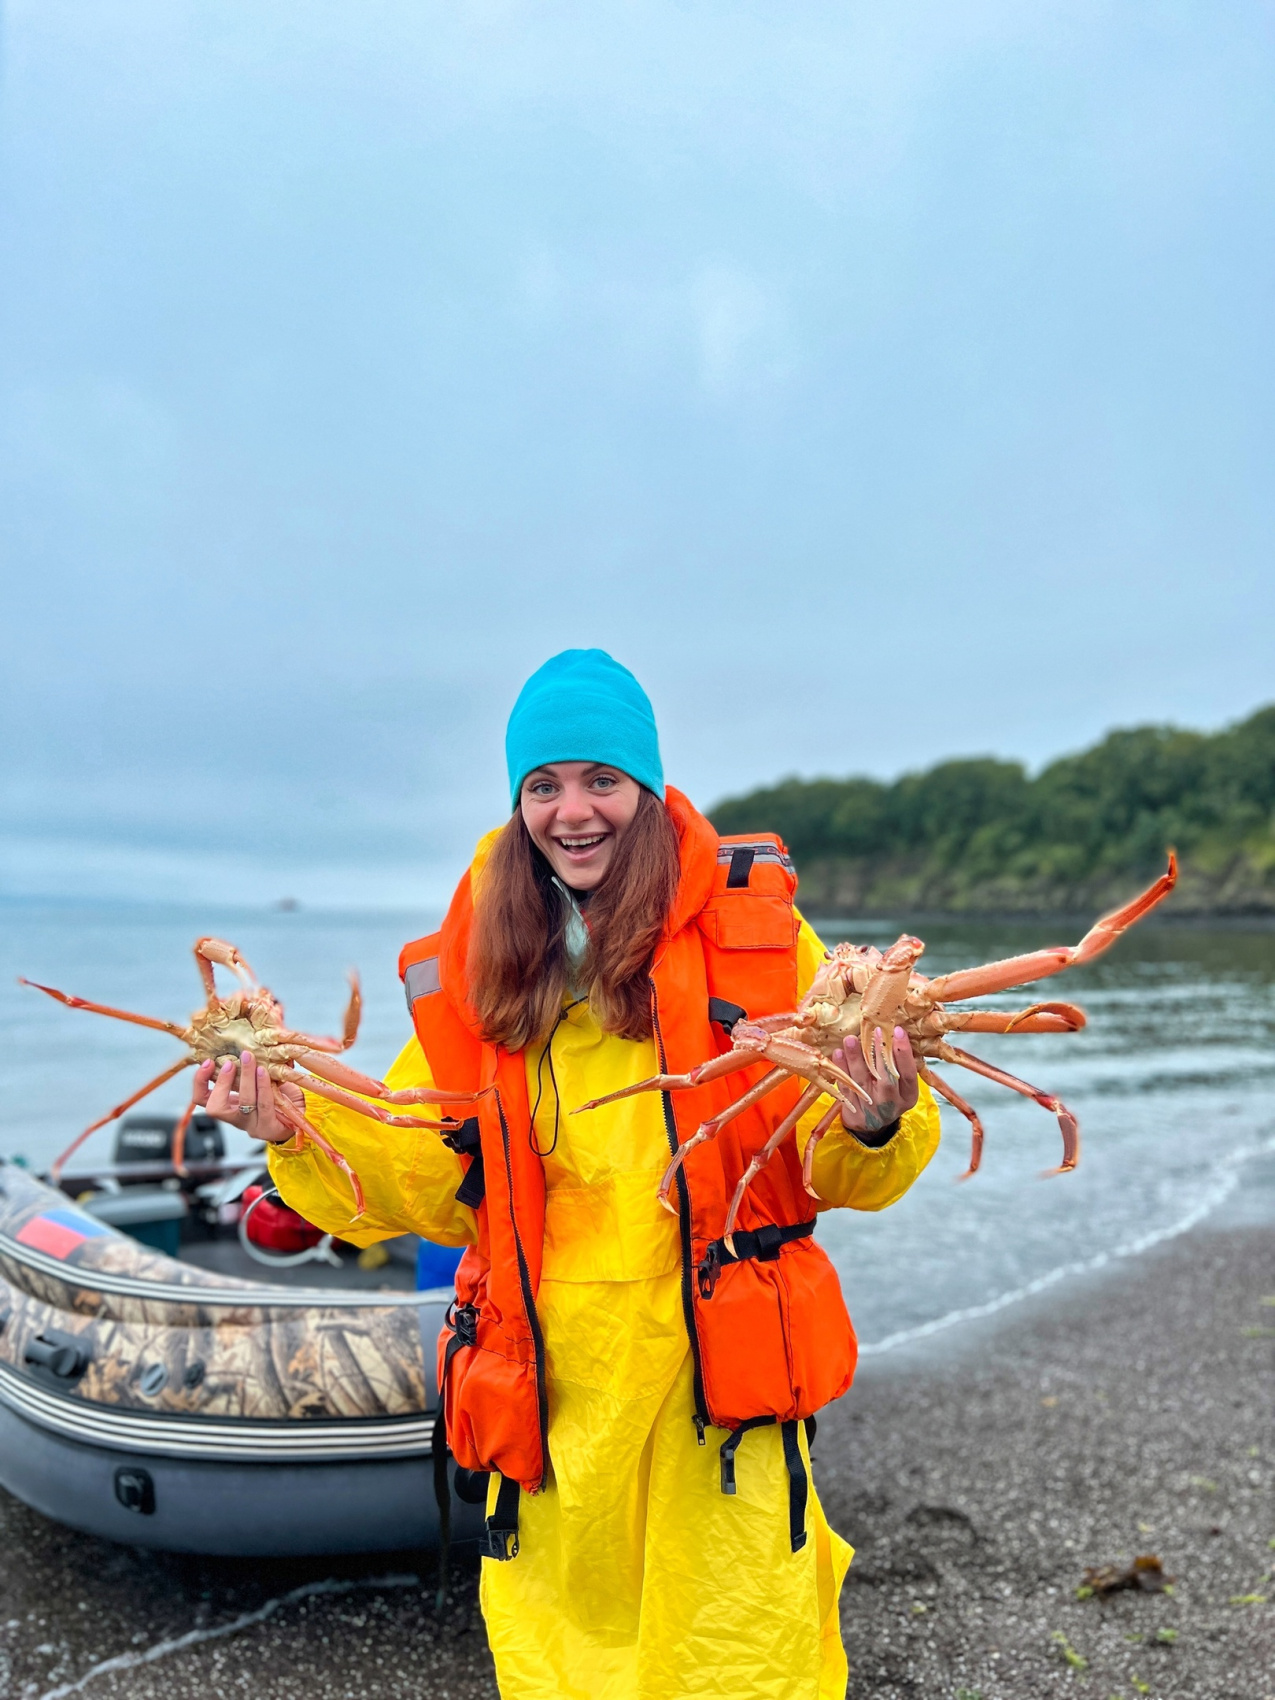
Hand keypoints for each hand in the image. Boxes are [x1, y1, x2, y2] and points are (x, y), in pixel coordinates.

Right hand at [192, 1050, 304, 1144]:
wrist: (302, 1115)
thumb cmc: (279, 1095)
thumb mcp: (259, 1080)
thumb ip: (247, 1069)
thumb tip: (241, 1042)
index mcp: (229, 1107)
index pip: (203, 1100)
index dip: (200, 1082)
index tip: (207, 1062)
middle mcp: (237, 1119)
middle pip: (216, 1108)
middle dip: (221, 1083)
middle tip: (229, 1063)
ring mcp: (253, 1126)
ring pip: (243, 1103)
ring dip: (245, 1078)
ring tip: (249, 1058)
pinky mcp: (270, 1128)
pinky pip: (264, 1105)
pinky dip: (262, 1086)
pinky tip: (264, 1071)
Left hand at [833, 1026, 918, 1141]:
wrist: (871, 1124)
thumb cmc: (889, 1094)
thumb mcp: (901, 1085)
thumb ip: (898, 1063)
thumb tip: (892, 1030)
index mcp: (908, 1095)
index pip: (908, 1073)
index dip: (904, 1053)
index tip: (898, 1031)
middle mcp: (891, 1102)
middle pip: (886, 1078)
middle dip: (881, 1053)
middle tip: (876, 1031)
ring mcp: (870, 1107)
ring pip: (862, 1081)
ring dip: (855, 1059)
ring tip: (850, 1039)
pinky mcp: (852, 1109)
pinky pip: (845, 1087)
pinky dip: (841, 1070)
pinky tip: (838, 1054)